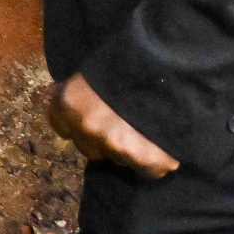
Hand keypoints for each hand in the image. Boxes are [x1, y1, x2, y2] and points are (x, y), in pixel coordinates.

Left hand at [47, 74, 178, 176]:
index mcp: (68, 104)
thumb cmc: (127, 63)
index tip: (93, 118)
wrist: (169, 70)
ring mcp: (116, 145)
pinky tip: (160, 141)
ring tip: (144, 126)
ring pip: (118, 158)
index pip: (63, 129)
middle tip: (123, 121)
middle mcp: (87, 127)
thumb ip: (81, 95)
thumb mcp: (95, 72)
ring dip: (129, 148)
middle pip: (89, 148)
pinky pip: (147, 169)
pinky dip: (155, 160)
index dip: (79, 125)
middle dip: (103, 139)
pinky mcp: (146, 160)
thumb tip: (72, 104)